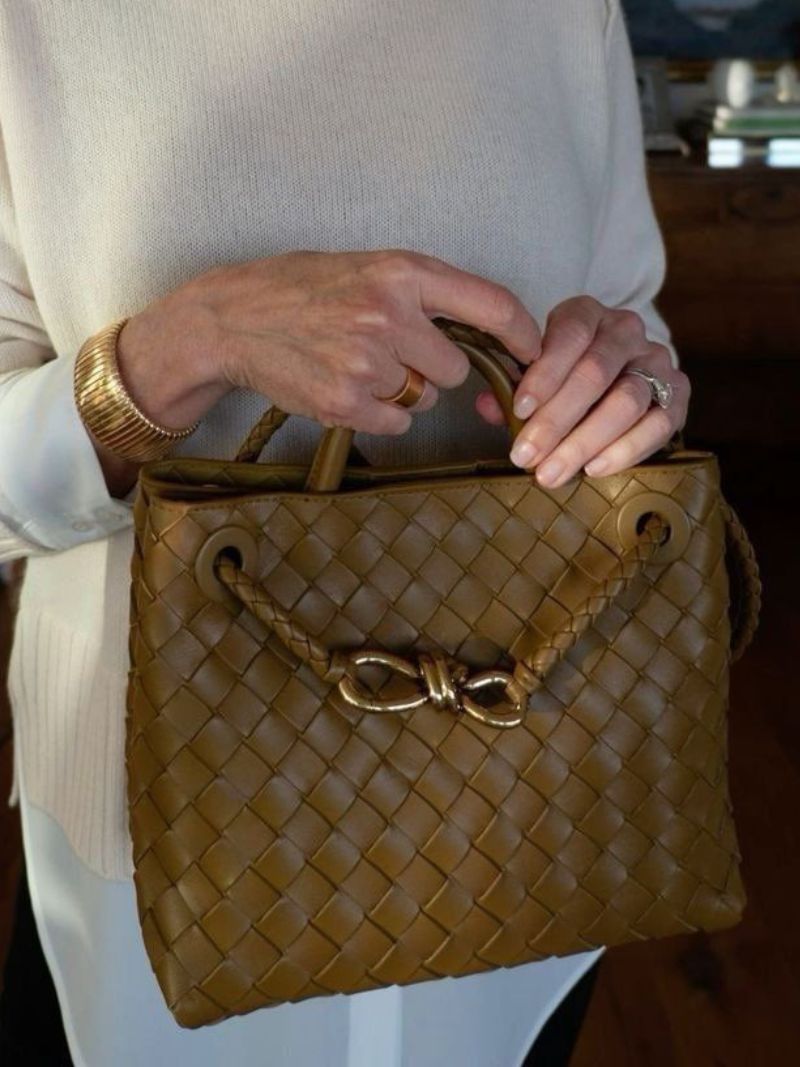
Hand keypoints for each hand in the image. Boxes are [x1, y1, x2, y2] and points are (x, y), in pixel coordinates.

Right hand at [116, 249, 540, 438]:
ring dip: (402, 391)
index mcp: (402, 271)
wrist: (232, 317)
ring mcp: (367, 361)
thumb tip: (486, 337)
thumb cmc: (304, 288)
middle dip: (435, 369)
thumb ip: (425, 295)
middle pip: (457, 368)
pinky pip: (395, 421)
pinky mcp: (345, 402)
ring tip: (355, 363)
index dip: (524, 337)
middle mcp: (389, 314)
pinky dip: (377, 412)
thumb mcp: (368, 268)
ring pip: (423, 398)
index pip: (493, 305)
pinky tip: (342, 385)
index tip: (537, 357)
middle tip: (393, 353)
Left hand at [476, 296, 689, 486]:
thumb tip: (488, 406)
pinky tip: (594, 469)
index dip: (544, 374)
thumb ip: (511, 388)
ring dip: (584, 442)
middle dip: (556, 420)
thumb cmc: (563, 376)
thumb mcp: (534, 373)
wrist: (619, 374)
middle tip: (526, 456)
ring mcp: (656, 360)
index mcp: (587, 314)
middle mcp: (626, 331)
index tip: (519, 410)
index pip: (570, 335)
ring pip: (627, 400)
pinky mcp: (678, 394)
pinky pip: (660, 424)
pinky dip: (626, 450)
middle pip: (595, 373)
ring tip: (552, 473)